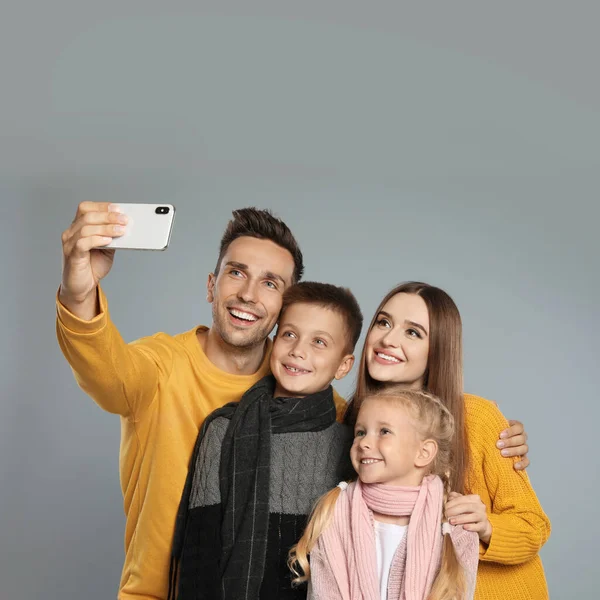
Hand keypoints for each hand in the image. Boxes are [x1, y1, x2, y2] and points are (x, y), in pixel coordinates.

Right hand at [59, 202, 126, 317]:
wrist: (83, 286)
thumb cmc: (92, 266)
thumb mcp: (107, 248)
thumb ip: (112, 237)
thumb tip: (125, 226)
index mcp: (78, 227)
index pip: (86, 208)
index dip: (102, 206)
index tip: (119, 208)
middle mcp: (71, 233)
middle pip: (87, 216)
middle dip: (108, 216)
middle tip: (125, 220)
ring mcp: (70, 244)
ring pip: (86, 228)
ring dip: (106, 228)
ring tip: (121, 230)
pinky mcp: (72, 255)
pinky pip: (82, 243)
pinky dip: (97, 239)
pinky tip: (108, 241)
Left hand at [445, 491, 491, 544]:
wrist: (482, 525)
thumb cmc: (469, 512)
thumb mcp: (463, 504)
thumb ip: (456, 499)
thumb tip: (449, 496)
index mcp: (474, 498)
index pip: (462, 498)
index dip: (452, 502)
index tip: (444, 507)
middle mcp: (480, 506)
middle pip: (467, 507)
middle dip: (455, 510)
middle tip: (446, 514)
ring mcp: (483, 516)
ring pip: (473, 517)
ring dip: (460, 519)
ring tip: (451, 521)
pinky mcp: (484, 526)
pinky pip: (478, 526)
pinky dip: (471, 527)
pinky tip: (464, 527)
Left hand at [496, 419, 528, 470]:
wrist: (491, 445)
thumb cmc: (491, 433)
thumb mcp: (491, 428)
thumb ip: (491, 425)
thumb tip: (481, 424)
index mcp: (516, 427)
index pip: (518, 427)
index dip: (511, 431)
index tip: (500, 435)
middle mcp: (522, 437)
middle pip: (521, 438)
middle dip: (509, 442)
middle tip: (498, 445)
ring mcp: (523, 447)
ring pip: (524, 448)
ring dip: (513, 451)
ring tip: (502, 453)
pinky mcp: (523, 458)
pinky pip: (526, 461)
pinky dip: (522, 464)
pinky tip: (515, 466)